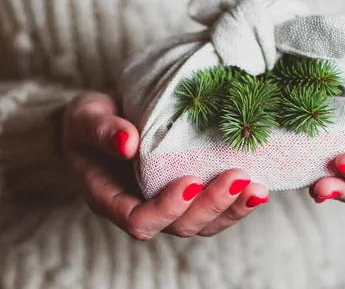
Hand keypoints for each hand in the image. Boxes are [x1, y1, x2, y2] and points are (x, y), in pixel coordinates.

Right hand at [62, 93, 268, 238]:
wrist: (104, 123)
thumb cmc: (89, 122)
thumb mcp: (85, 119)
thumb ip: (101, 130)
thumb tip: (127, 143)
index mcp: (110, 199)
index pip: (138, 220)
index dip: (166, 208)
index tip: (191, 181)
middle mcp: (141, 208)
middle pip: (178, 226)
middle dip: (211, 206)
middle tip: (237, 178)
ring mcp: (166, 204)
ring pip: (202, 223)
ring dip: (232, 209)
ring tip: (258, 189)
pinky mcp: (187, 193)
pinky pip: (213, 207)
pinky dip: (237, 201)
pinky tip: (259, 185)